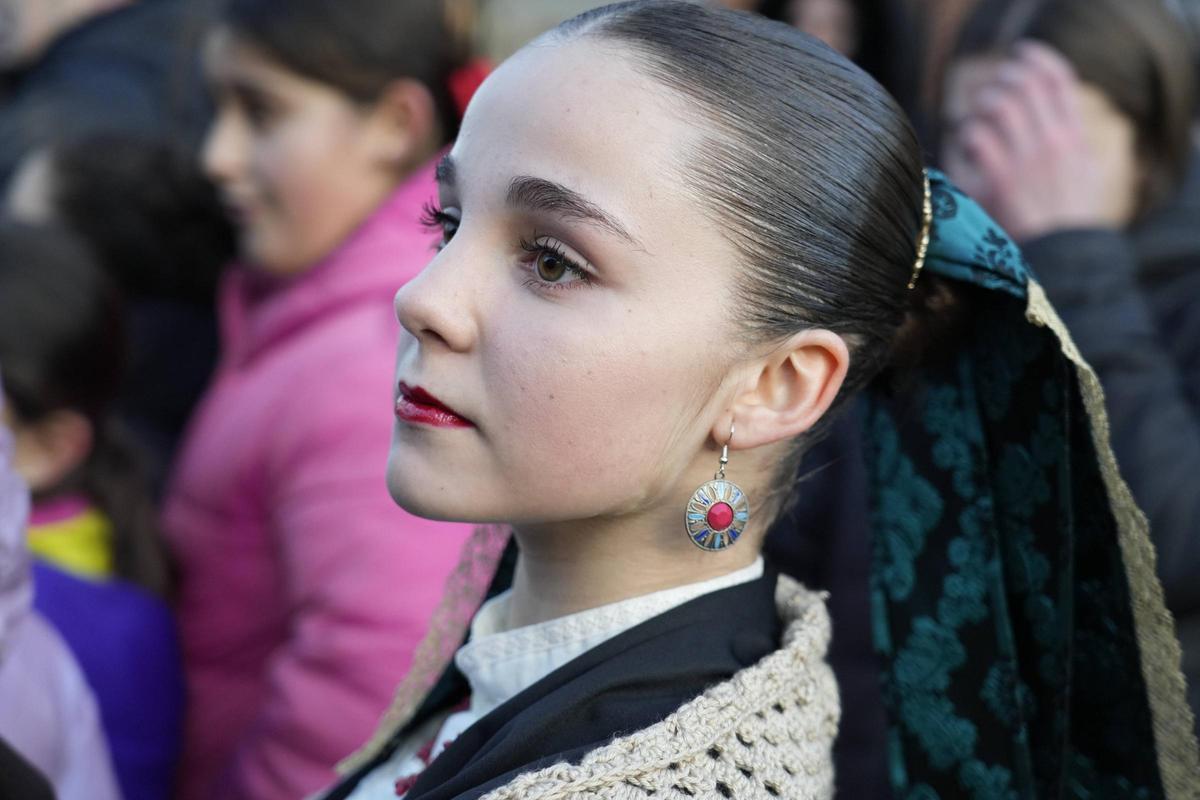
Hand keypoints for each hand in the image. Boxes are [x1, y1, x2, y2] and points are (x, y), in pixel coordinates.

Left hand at [943, 41, 1125, 241]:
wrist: (1067, 262)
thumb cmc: (1070, 227)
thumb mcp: (1086, 180)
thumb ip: (1073, 149)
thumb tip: (1058, 128)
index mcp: (1076, 139)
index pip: (1060, 82)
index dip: (1038, 61)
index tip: (1021, 56)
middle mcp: (1054, 142)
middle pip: (1027, 85)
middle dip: (1004, 79)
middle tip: (990, 91)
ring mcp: (1028, 159)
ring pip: (1000, 104)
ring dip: (983, 104)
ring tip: (978, 118)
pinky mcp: (1001, 179)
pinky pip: (977, 136)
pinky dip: (969, 135)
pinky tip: (968, 147)